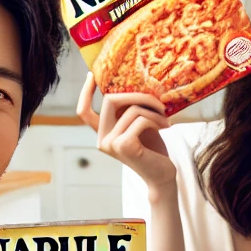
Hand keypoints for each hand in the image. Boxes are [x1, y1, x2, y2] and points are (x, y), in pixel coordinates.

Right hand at [77, 75, 174, 194]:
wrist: (163, 176)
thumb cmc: (153, 149)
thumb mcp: (138, 126)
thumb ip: (128, 111)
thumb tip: (131, 82)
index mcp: (102, 133)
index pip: (84, 111)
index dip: (85, 91)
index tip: (92, 74)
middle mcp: (102, 139)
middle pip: (109, 100)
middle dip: (137, 94)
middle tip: (158, 101)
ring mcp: (111, 144)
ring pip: (130, 109)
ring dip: (153, 109)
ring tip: (166, 117)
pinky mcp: (123, 146)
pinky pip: (140, 119)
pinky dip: (156, 119)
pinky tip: (166, 127)